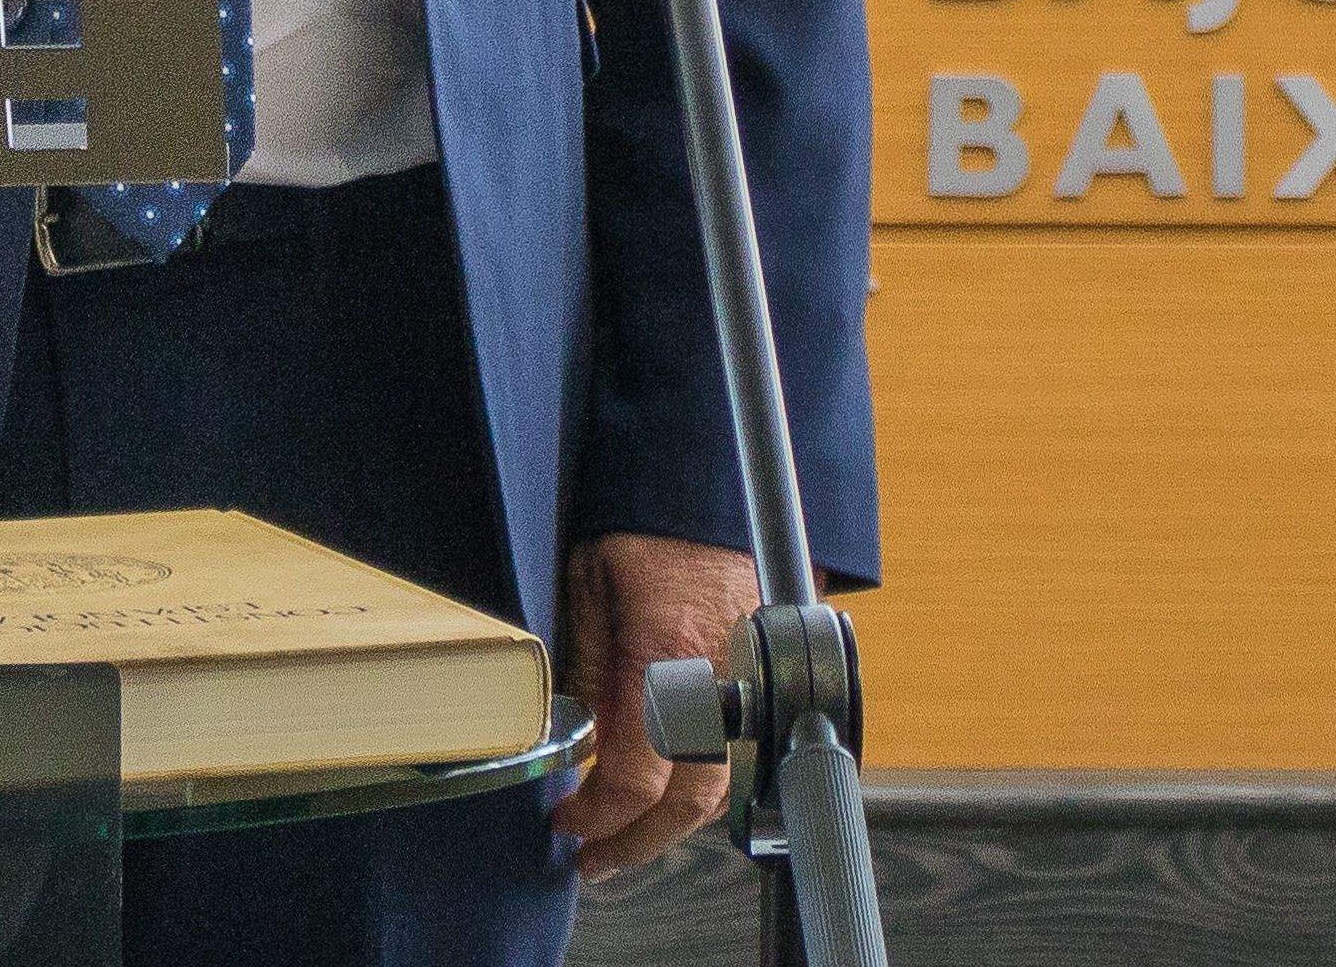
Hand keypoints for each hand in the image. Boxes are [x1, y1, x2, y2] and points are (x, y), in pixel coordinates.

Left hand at [548, 531, 758, 875]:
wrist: (709, 476)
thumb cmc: (645, 518)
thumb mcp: (589, 583)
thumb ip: (588, 666)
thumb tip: (573, 740)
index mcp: (666, 657)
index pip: (634, 779)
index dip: (596, 815)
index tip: (566, 824)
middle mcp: (720, 679)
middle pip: (689, 802)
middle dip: (638, 842)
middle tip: (597, 860)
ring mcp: (753, 676)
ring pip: (723, 783)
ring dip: (674, 819)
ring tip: (628, 831)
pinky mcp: (769, 667)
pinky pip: (743, 748)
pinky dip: (706, 781)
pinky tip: (672, 785)